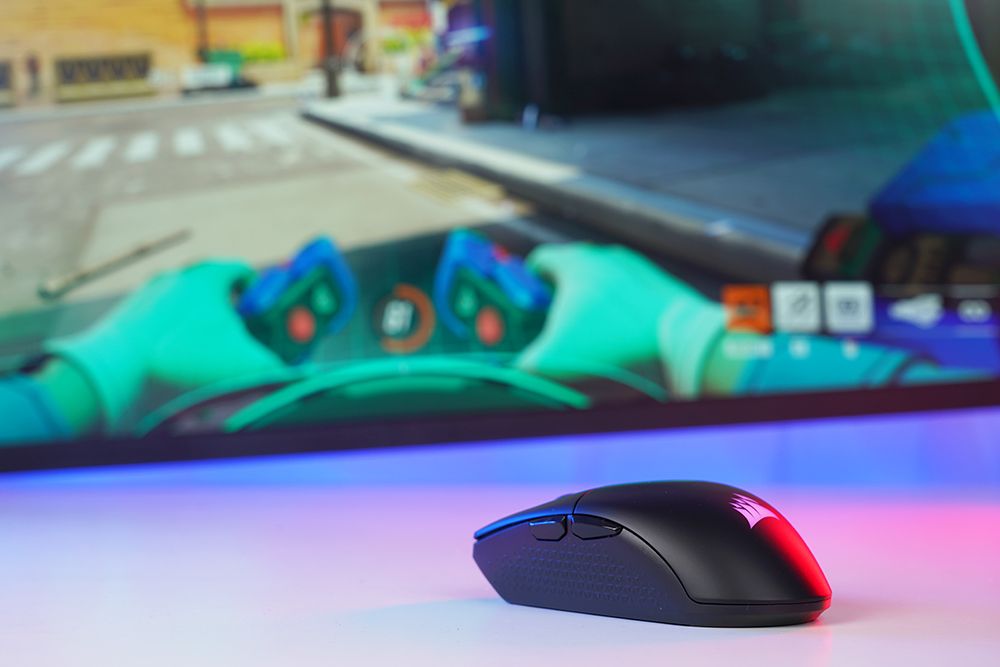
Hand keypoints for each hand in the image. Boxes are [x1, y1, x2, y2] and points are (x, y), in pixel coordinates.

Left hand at [46, 261, 283, 430]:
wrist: (118, 366)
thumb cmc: (184, 356)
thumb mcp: (244, 364)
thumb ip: (279, 368)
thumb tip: (301, 377)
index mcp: (209, 275)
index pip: (244, 273)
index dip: (259, 296)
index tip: (261, 318)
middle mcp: (178, 275)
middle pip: (215, 290)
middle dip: (230, 316)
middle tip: (237, 340)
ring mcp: (150, 293)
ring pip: (187, 307)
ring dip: (200, 327)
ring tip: (203, 357)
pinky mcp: (129, 312)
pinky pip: (161, 322)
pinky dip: (172, 338)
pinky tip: (175, 363)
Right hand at [514, 243, 724, 397]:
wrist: (681, 340)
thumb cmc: (615, 342)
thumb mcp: (558, 357)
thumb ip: (527, 364)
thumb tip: (514, 372)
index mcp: (576, 263)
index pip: (539, 261)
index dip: (526, 283)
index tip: (524, 305)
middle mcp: (604, 257)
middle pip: (570, 272)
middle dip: (559, 298)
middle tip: (554, 325)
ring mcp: (635, 268)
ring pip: (601, 282)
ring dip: (591, 305)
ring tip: (591, 335)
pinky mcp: (658, 284)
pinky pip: (627, 295)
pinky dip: (619, 312)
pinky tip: (621, 337)